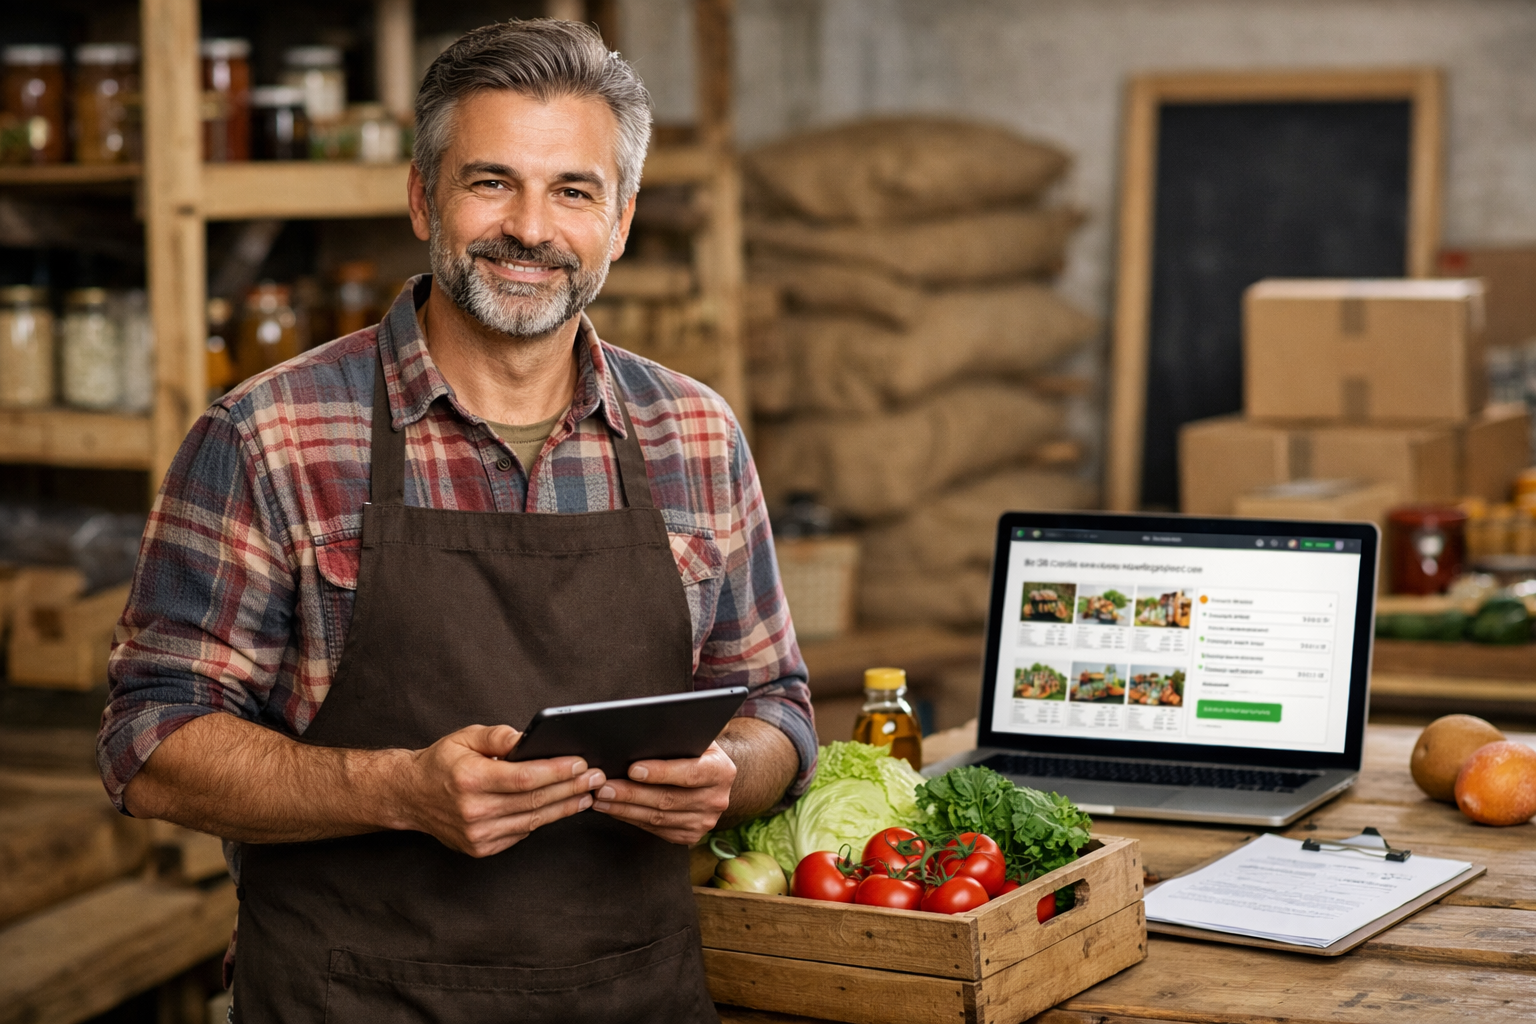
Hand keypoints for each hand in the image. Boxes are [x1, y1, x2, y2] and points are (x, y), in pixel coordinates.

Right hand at [394, 724, 605, 857]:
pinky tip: (562, 806)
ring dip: (565, 806)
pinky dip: (544, 818)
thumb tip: (527, 737)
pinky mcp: (482, 848)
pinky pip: (522, 832)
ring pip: (532, 820)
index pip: (524, 778)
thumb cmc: (441, 763)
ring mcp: (477, 834)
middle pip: (534, 800)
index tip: (580, 763)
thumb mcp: (464, 737)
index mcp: (469, 780)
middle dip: (570, 787)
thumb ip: (497, 736)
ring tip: (588, 792)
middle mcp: (473, 811)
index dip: (556, 771)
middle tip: (596, 776)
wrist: (410, 797)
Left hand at [591, 741, 736, 844]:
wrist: (711, 778)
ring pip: (658, 818)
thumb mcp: (695, 738)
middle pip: (668, 799)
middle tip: (605, 787)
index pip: (689, 773)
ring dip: (625, 810)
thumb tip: (648, 729)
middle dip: (632, 794)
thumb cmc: (695, 751)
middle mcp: (716, 799)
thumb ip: (679, 736)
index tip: (633, 769)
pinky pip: (656, 830)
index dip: (661, 772)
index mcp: (721, 770)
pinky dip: (632, 820)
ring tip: (601, 799)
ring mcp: (704, 821)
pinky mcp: (690, 835)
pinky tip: (614, 810)